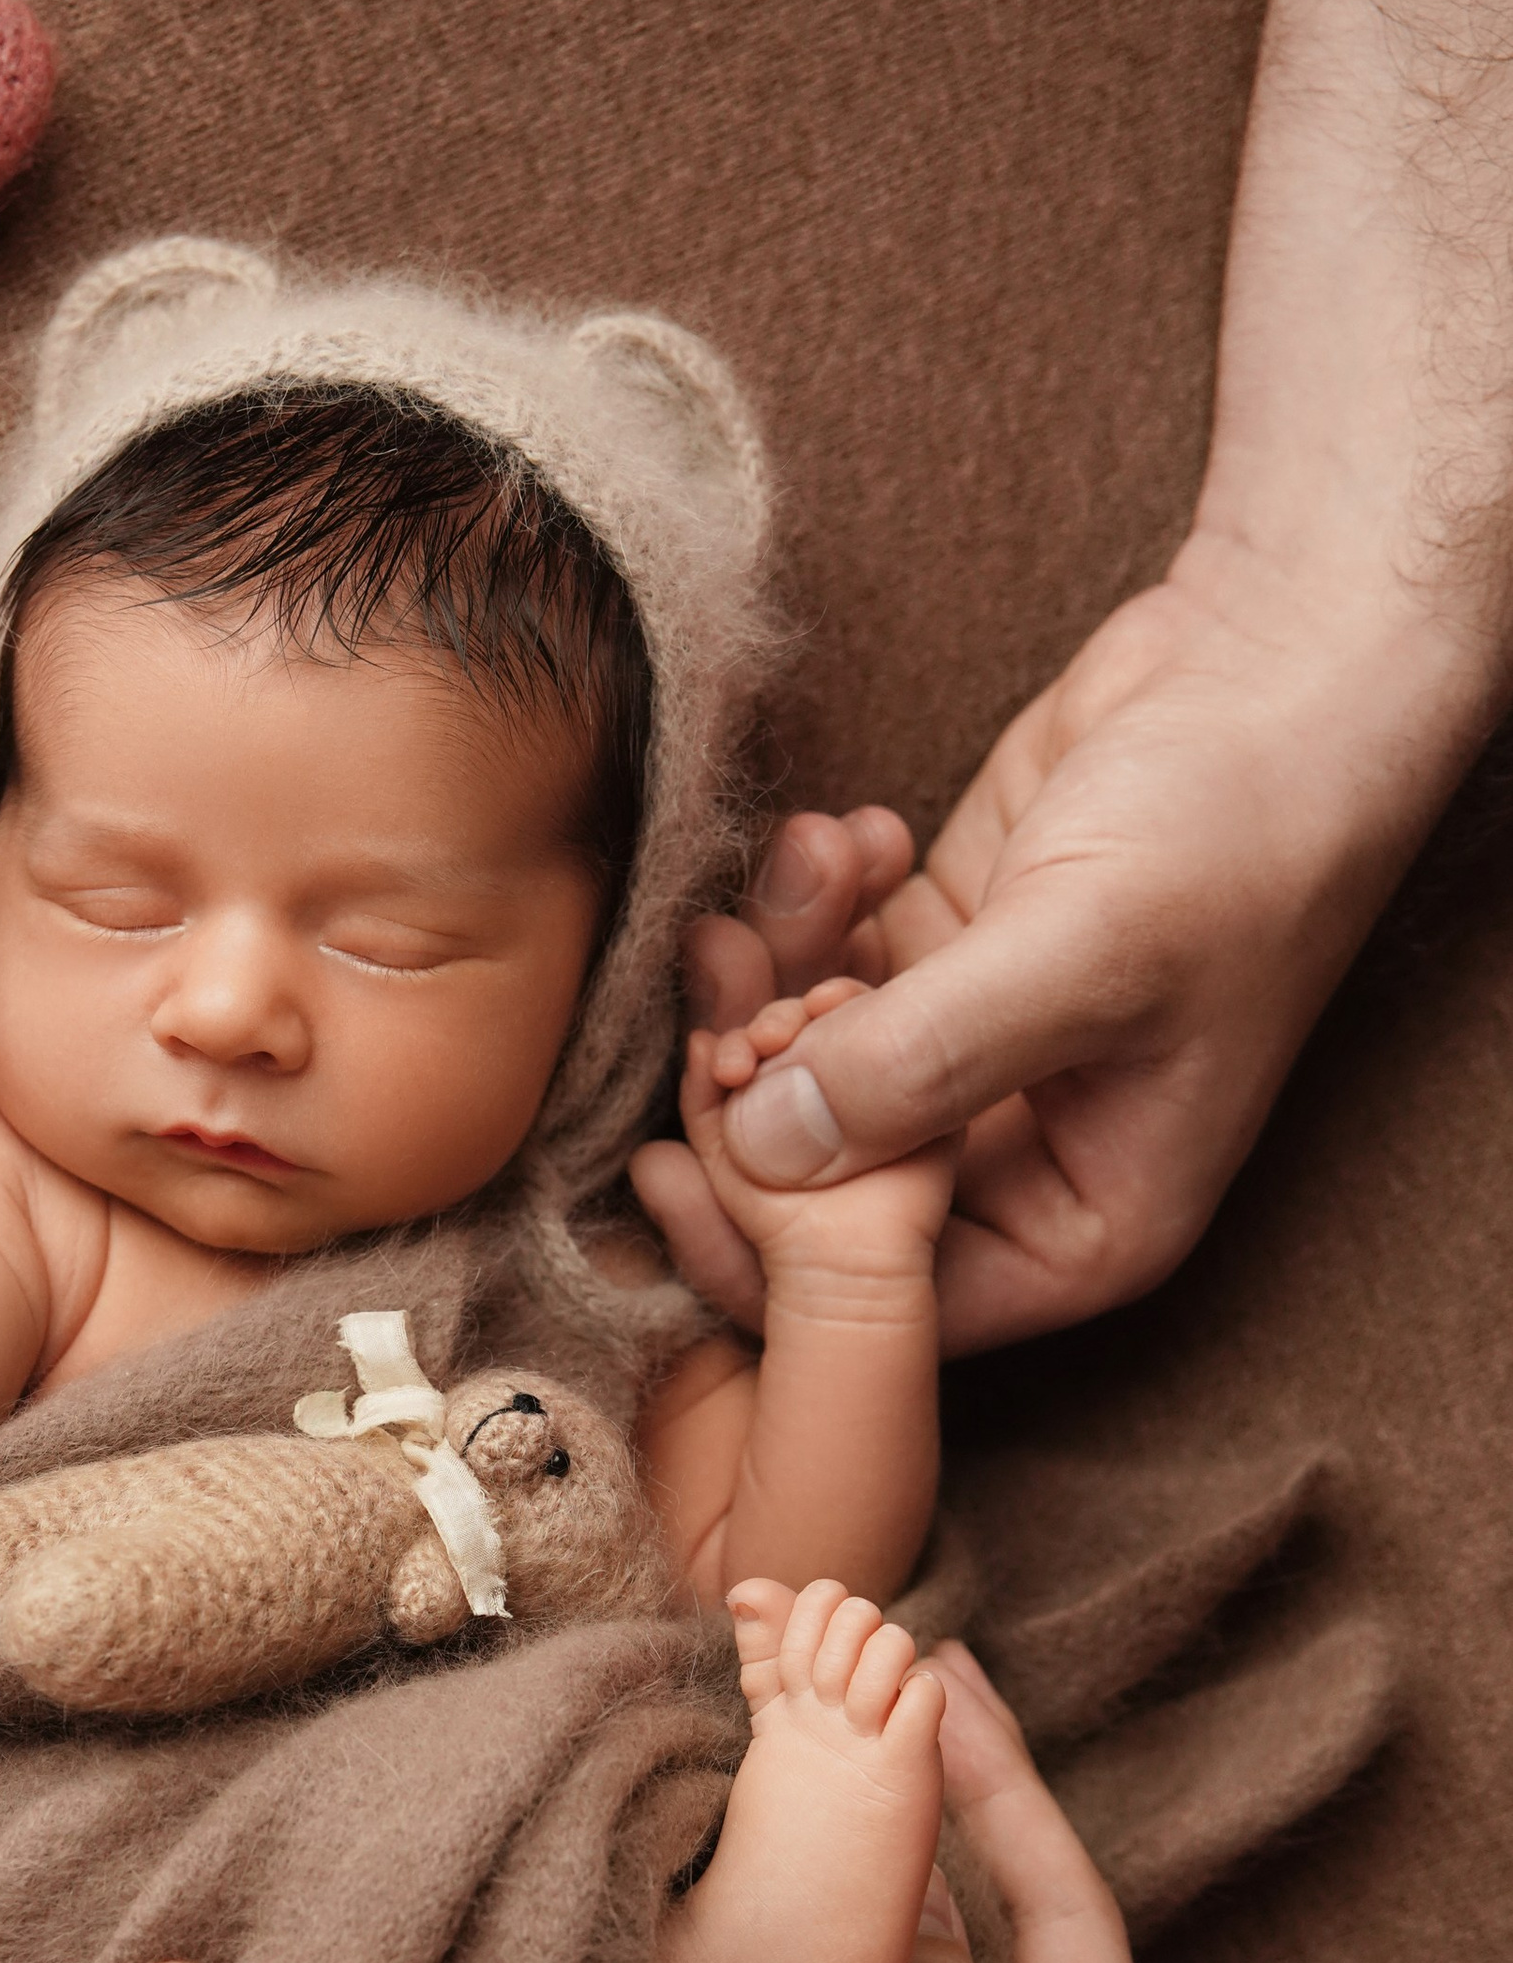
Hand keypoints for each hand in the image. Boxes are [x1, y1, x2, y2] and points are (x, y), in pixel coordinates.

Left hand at [638, 557, 1483, 1349]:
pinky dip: (811, 908)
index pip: (882, 1302)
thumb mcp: (1082, 955)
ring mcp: (973, 1061)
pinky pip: (824, 970)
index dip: (763, 1244)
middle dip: (752, 1085)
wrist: (1289, 660)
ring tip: (806, 871)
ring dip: (773, 972)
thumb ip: (920, 1067)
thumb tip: (765, 1151)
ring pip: (802, 1068)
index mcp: (1082, 1224)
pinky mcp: (941, 960)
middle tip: (730, 980)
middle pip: (817, 1191)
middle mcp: (1021, 1164)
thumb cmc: (1242, 824)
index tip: (672, 1146)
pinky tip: (853, 833)